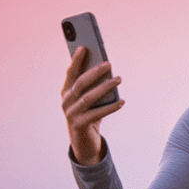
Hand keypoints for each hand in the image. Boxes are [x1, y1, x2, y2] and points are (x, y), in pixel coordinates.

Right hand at [61, 48, 123, 164]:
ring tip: (119, 79)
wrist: (83, 141)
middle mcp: (66, 101)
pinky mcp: (79, 125)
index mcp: (66, 91)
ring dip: (105, 87)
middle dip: (94, 72)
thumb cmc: (88, 114)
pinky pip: (97, 113)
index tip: (84, 47)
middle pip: (80, 83)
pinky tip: (122, 101)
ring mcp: (71, 114)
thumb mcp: (89, 99)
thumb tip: (106, 70)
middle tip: (109, 64)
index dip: (76, 60)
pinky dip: (111, 107)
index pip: (70, 73)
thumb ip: (93, 86)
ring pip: (89, 97)